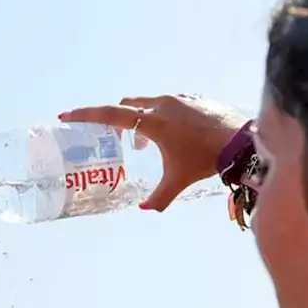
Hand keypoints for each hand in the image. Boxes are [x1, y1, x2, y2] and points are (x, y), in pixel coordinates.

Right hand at [59, 95, 248, 210]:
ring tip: (148, 144)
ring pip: (149, 105)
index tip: (66, 115)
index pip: (110, 115)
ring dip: (143, 121)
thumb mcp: (178, 181)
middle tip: (118, 140)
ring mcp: (180, 98)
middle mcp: (162, 104)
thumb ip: (158, 198)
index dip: (86, 115)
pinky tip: (176, 136)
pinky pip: (170, 104)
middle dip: (118, 121)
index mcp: (152, 122)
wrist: (241, 141)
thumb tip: (144, 209)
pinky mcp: (195, 98)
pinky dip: (164, 117)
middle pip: (127, 106)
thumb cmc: (204, 159)